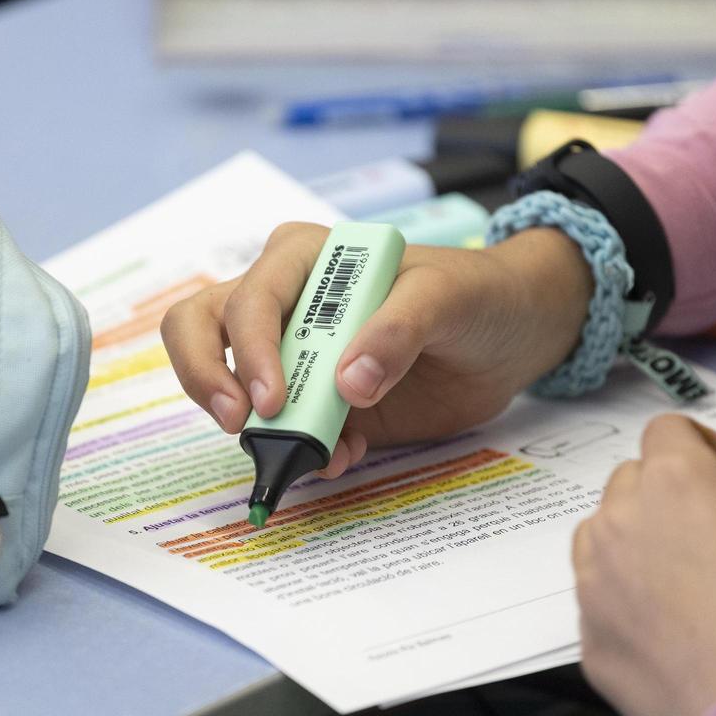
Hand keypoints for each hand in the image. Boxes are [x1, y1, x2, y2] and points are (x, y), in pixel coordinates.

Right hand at [161, 222, 592, 476]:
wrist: (513, 335)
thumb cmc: (476, 292)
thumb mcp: (447, 297)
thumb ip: (398, 330)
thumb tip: (347, 384)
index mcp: (307, 258)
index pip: (249, 297)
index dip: (248, 349)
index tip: (273, 400)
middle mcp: (286, 302)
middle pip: (202, 328)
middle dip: (209, 378)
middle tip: (241, 425)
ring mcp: (297, 355)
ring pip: (230, 384)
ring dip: (259, 429)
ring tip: (317, 455)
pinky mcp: (319, 403)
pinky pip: (284, 432)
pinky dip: (301, 453)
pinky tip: (345, 457)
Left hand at [572, 414, 715, 715]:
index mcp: (675, 484)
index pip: (666, 430)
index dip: (702, 444)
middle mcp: (621, 521)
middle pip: (631, 479)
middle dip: (669, 491)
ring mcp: (595, 579)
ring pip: (601, 534)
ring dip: (635, 539)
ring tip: (688, 575)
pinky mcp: (588, 633)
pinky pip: (596, 598)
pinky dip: (623, 599)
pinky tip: (670, 625)